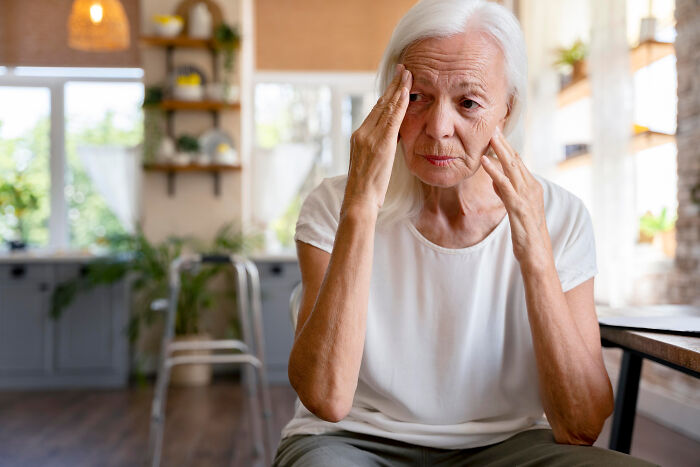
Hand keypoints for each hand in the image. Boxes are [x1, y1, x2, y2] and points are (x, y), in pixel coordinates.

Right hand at [343, 64, 411, 211]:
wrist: (359, 200)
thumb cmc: (366, 190)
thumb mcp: (371, 164)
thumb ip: (378, 149)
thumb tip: (391, 141)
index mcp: (358, 137)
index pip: (375, 111)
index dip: (386, 95)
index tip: (396, 83)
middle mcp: (362, 133)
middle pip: (380, 104)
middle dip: (393, 86)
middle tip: (403, 69)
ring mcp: (369, 137)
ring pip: (386, 107)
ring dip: (399, 89)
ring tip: (408, 74)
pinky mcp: (379, 143)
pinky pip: (392, 119)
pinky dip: (400, 104)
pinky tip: (407, 92)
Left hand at [481, 128, 550, 266]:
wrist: (537, 254)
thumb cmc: (526, 234)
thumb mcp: (515, 208)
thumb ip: (506, 191)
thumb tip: (495, 178)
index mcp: (531, 187)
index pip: (518, 162)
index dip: (507, 147)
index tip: (496, 133)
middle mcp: (531, 188)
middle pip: (516, 160)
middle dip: (504, 143)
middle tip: (493, 126)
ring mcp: (526, 196)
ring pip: (512, 168)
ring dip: (500, 151)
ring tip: (489, 136)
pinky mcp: (518, 207)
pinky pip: (505, 185)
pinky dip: (494, 171)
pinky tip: (485, 162)